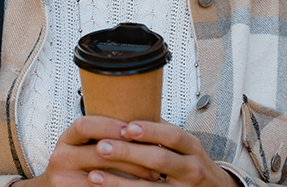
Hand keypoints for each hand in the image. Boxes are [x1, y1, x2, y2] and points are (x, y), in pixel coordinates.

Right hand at [14, 116, 159, 186]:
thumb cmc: (78, 166)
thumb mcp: (83, 146)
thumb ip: (102, 135)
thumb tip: (143, 121)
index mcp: (66, 139)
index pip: (84, 125)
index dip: (109, 125)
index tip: (132, 129)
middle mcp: (60, 158)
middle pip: (97, 152)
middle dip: (129, 154)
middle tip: (154, 155)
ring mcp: (63, 180)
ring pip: (102, 176)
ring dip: (132, 175)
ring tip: (154, 174)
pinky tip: (137, 185)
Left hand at [82, 121, 237, 186]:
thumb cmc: (191, 163)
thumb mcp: (184, 145)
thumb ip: (161, 130)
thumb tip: (128, 106)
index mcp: (192, 147)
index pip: (172, 136)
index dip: (150, 130)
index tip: (126, 127)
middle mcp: (191, 169)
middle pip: (159, 159)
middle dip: (128, 153)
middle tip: (101, 147)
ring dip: (120, 182)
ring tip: (94, 176)